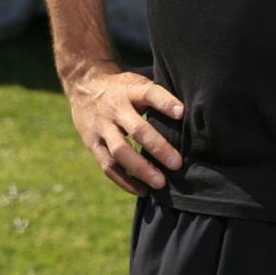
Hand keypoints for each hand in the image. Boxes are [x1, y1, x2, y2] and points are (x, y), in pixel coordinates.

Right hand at [63, 61, 184, 195]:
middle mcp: (115, 108)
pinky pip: (108, 166)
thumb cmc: (123, 88)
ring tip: (160, 184)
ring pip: (120, 151)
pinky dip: (125, 181)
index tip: (182, 113)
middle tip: (177, 164)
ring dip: (140, 170)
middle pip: (136, 129)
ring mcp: (102, 127)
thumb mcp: (138, 83)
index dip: (165, 102)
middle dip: (157, 147)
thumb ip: (159, 98)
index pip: (149, 93)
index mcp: (130, 89)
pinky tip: (143, 191)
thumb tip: (191, 116)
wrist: (84, 84)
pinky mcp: (93, 143)